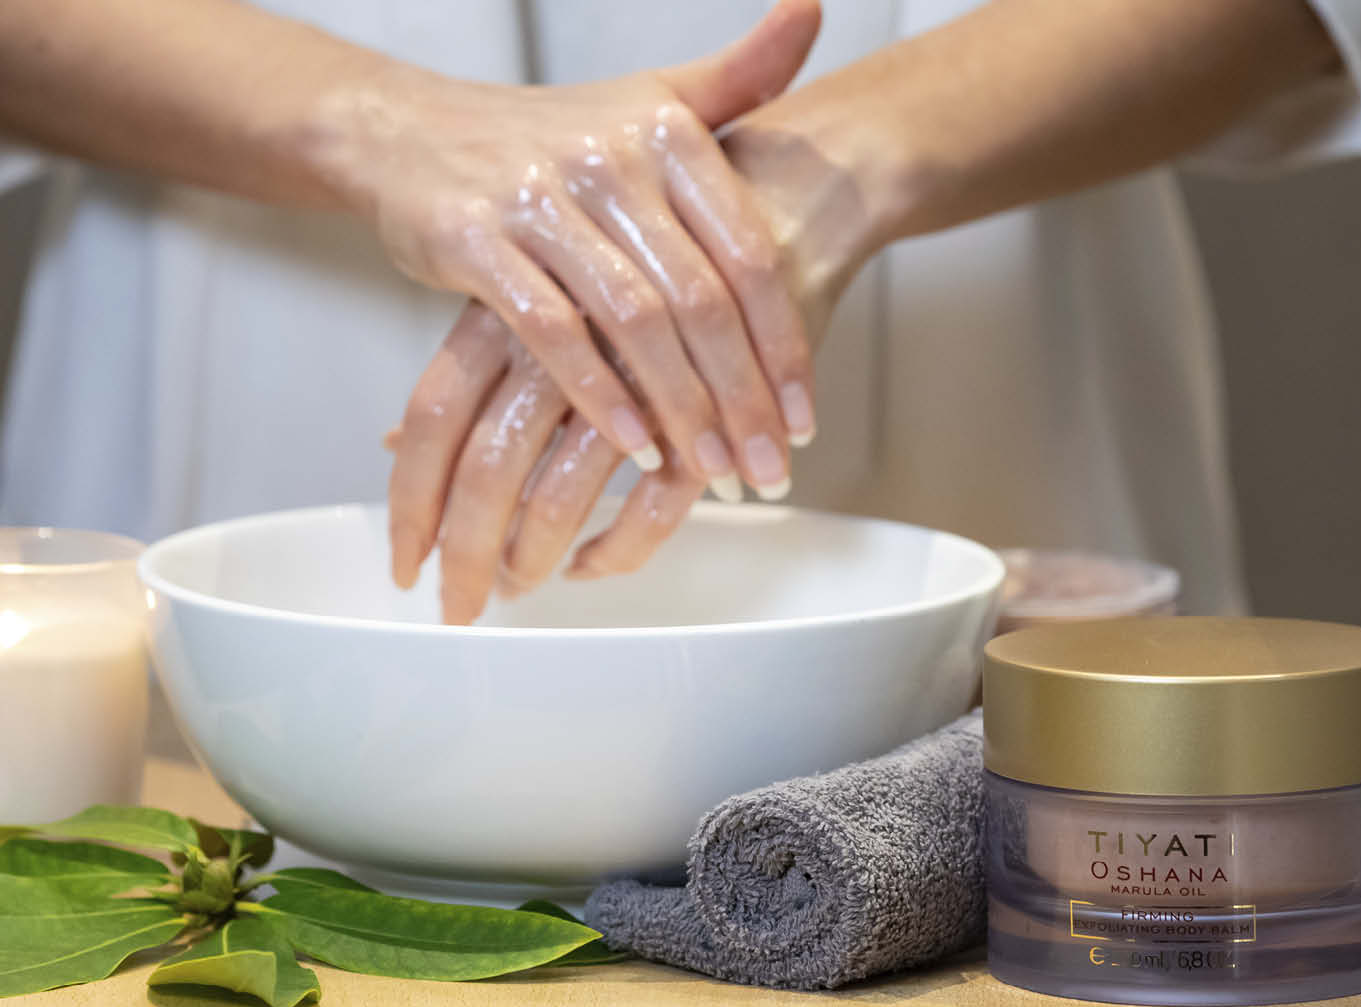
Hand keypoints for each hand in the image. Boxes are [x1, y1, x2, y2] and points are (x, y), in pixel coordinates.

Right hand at [333, 0, 821, 558]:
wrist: (412, 132)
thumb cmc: (555, 134)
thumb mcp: (652, 97)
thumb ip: (740, 76)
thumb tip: (811, 10)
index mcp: (666, 129)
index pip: (748, 254)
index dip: (785, 344)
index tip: (807, 417)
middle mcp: (609, 159)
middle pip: (701, 301)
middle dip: (743, 397)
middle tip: (770, 468)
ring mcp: (540, 201)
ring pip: (635, 323)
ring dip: (683, 409)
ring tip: (715, 471)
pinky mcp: (476, 244)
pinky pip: (553, 333)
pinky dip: (600, 396)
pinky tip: (637, 448)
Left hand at [387, 109, 878, 623]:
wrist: (777, 192)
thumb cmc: (646, 250)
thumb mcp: (541, 298)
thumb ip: (469, 374)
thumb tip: (389, 447)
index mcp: (509, 308)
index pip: (434, 417)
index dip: (412, 500)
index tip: (406, 563)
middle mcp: (559, 340)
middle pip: (489, 468)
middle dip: (468, 552)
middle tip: (460, 606)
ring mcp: (630, 375)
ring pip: (564, 492)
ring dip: (540, 555)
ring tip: (527, 587)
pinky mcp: (702, 405)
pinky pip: (652, 500)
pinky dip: (624, 545)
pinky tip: (601, 565)